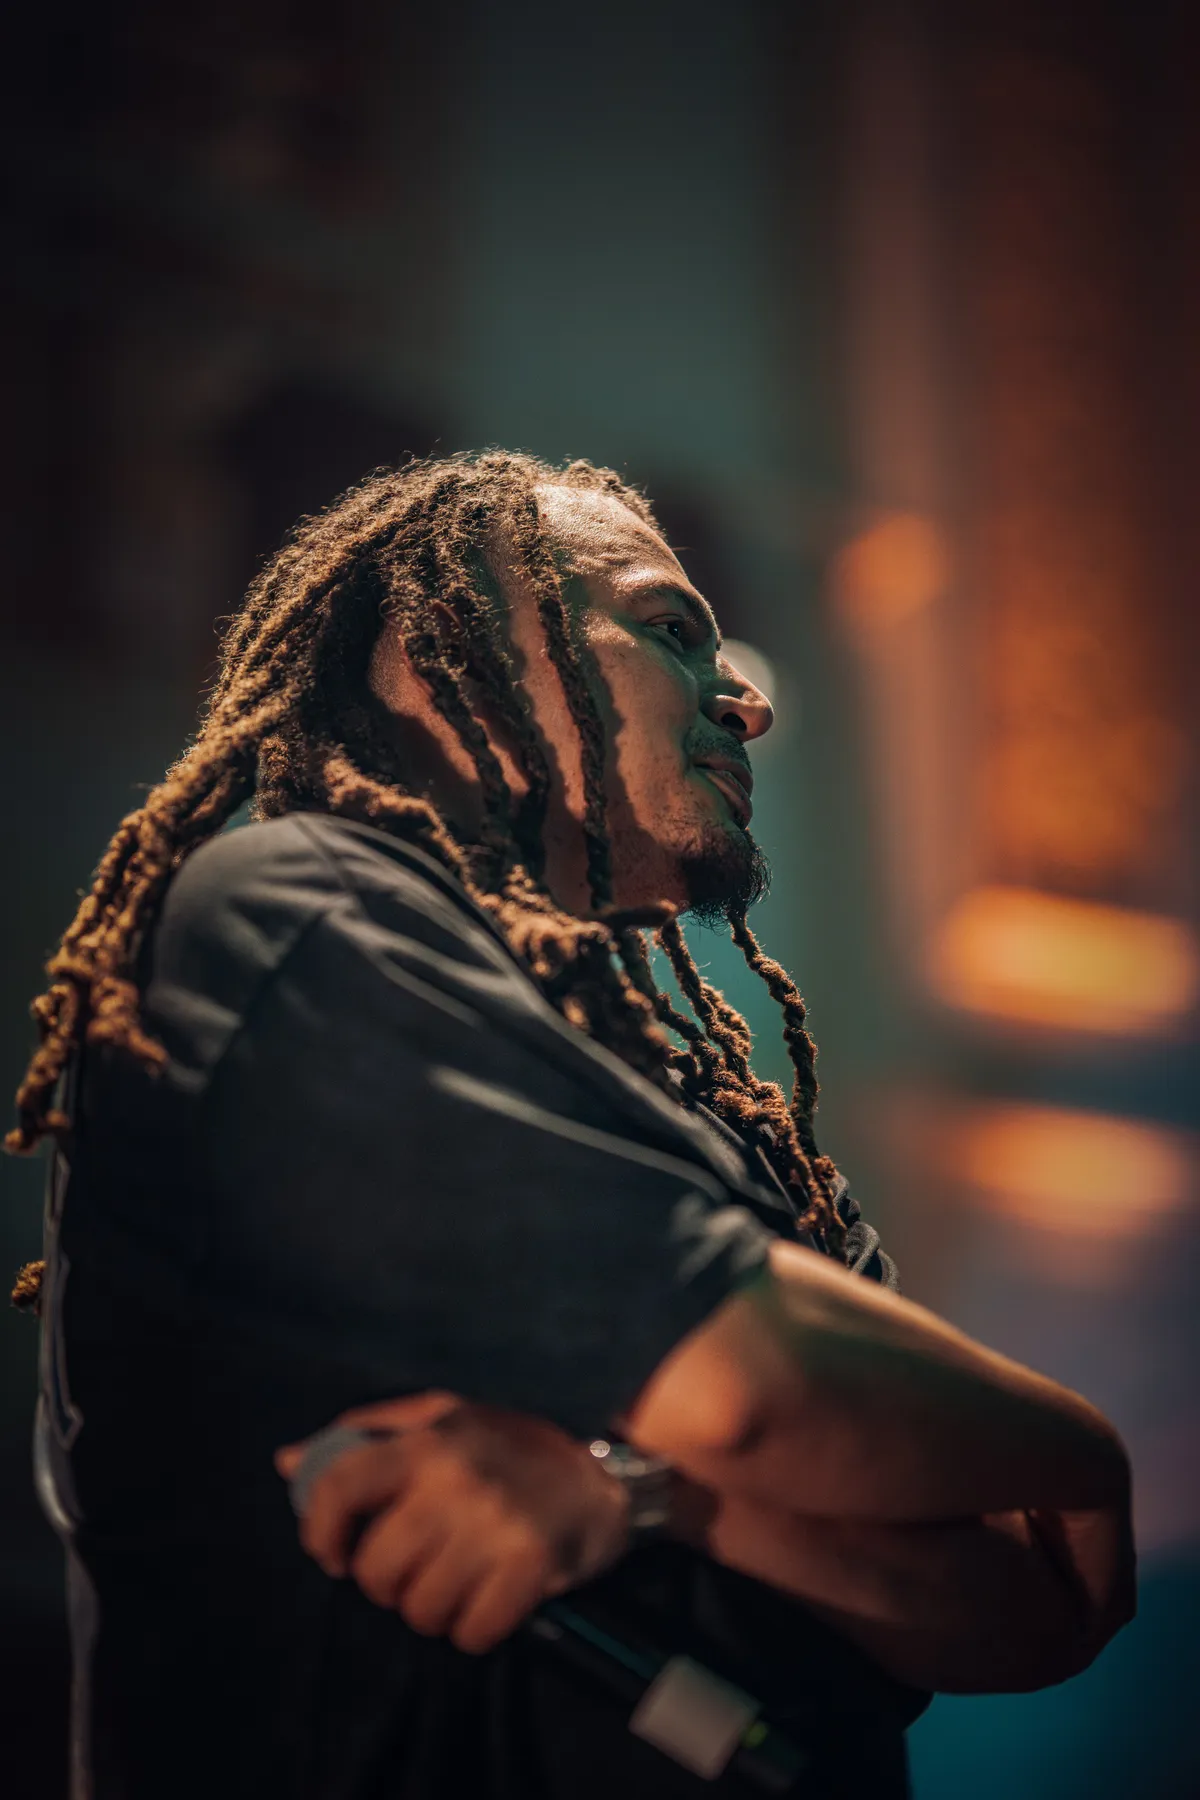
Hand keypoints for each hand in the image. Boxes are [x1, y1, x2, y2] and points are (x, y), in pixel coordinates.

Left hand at [276, 1395, 631, 1653]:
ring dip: (433, 1612)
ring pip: (419, 1609)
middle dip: (389, 1584)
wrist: (605, 1478)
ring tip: (457, 1584)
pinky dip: (474, 1631)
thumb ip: (366, 1437)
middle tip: (417, 1571)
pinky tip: (489, 1603)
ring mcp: (494, 1523)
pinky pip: (469, 1632)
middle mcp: (455, 1478)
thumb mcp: (442, 1419)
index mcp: (428, 1438)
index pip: (340, 1484)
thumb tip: (288, 1464)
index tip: (334, 1556)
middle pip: (376, 1568)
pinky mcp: (530, 1566)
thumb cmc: (510, 1449)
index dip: (320, 1530)